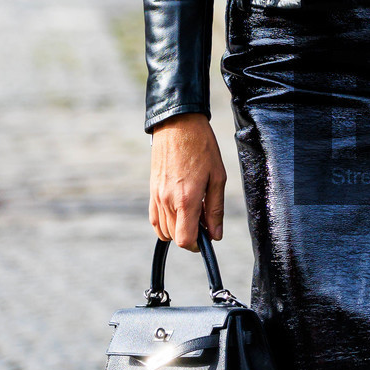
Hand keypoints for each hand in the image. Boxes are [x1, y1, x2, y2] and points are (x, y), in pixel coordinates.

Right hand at [149, 114, 225, 248]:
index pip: (185, 240)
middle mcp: (167, 201)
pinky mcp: (151, 190)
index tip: (208, 236)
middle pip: (175, 237)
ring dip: (179, 228)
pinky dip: (165, 222)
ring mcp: (156, 196)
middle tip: (205, 220)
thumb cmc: (201, 147)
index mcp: (186, 199)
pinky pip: (154, 218)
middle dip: (191, 236)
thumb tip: (215, 235)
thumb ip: (215, 209)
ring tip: (194, 212)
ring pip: (164, 230)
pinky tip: (179, 211)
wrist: (178, 125)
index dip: (198, 244)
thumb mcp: (217, 178)